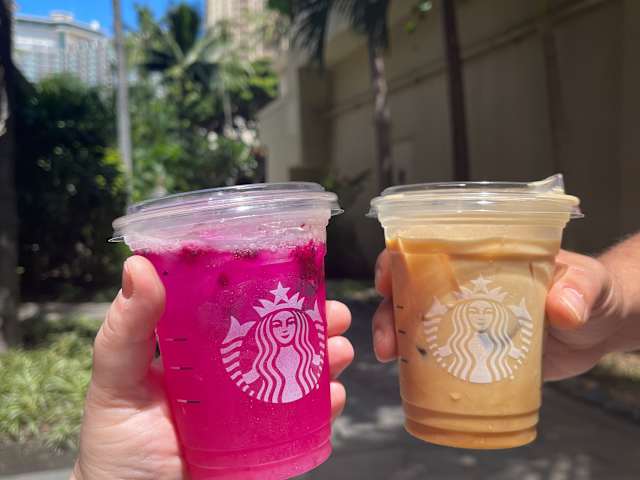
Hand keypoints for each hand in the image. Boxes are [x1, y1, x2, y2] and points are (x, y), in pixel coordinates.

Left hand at [72, 256, 353, 479]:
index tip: (295, 272)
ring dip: (327, 357)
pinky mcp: (265, 442)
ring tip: (341, 350)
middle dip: (312, 321)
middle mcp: (229, 372)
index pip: (238, 308)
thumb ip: (125, 330)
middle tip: (334, 312)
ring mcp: (250, 407)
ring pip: (297, 372)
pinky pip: (302, 418)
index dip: (269, 288)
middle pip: (278, 337)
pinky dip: (325, 404)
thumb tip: (137, 264)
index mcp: (196, 350)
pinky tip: (335, 395)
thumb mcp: (116, 383)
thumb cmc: (118, 447)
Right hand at [371, 248, 626, 380]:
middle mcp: (466, 286)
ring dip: (397, 339)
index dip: (399, 261)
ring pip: (417, 324)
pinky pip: (440, 356)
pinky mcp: (477, 351)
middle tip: (386, 340)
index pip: (429, 249)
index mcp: (482, 258)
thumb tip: (563, 309)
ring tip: (391, 359)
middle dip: (387, 311)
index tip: (386, 280)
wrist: (602, 330)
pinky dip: (420, 366)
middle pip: (411, 290)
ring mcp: (468, 319)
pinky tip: (412, 380)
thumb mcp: (588, 283)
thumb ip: (579, 290)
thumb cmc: (593, 292)